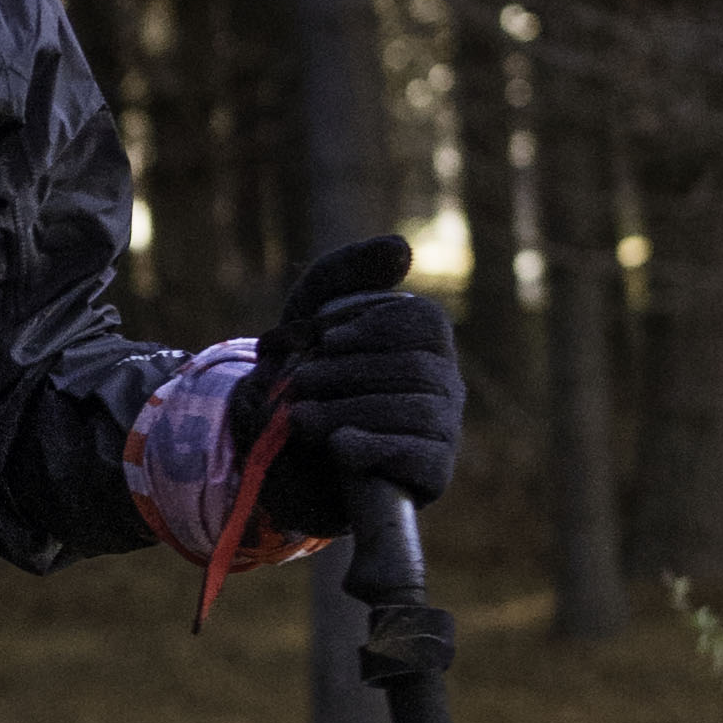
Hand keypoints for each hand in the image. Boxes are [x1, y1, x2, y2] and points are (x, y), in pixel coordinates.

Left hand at [251, 235, 462, 535]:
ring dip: (351, 411)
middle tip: (299, 382)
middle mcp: (444, 383)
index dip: (378, 329)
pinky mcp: (434, 473)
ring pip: (419, 411)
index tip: (328, 339)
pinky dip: (376, 448)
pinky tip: (339, 446)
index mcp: (424, 341)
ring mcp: (444, 429)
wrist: (277, 452)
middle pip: (419, 368)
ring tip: (301, 417)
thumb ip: (348, 271)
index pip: (427, 323)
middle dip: (350, 373)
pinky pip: (422, 457)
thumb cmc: (304, 373)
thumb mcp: (312, 313)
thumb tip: (401, 250)